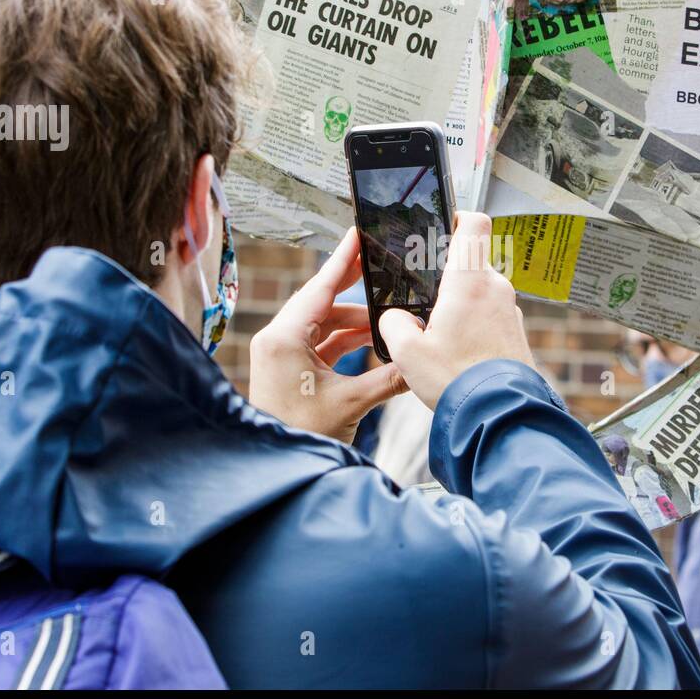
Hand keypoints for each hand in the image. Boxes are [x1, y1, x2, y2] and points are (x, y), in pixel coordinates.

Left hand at [248, 227, 406, 441]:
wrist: (279, 465)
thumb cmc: (302, 434)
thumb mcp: (352, 402)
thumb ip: (389, 377)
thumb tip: (420, 361)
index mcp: (284, 337)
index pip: (320, 287)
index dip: (344, 260)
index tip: (358, 233)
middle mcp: (278, 339)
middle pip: (322, 301)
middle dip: (355, 288)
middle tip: (381, 264)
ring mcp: (283, 353)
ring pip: (324, 324)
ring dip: (356, 322)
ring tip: (389, 317)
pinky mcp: (290, 369)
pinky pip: (322, 343)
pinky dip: (346, 341)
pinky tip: (373, 341)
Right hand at [378, 212, 535, 409]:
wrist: (500, 416)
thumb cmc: (456, 381)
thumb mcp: (407, 352)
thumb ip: (393, 324)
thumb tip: (394, 319)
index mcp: (470, 281)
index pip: (474, 223)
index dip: (458, 216)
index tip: (443, 225)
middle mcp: (496, 289)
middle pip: (472, 262)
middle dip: (448, 277)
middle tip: (426, 299)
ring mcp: (511, 311)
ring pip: (482, 292)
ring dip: (462, 305)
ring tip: (440, 334)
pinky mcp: (516, 334)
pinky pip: (492, 317)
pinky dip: (476, 326)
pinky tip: (459, 352)